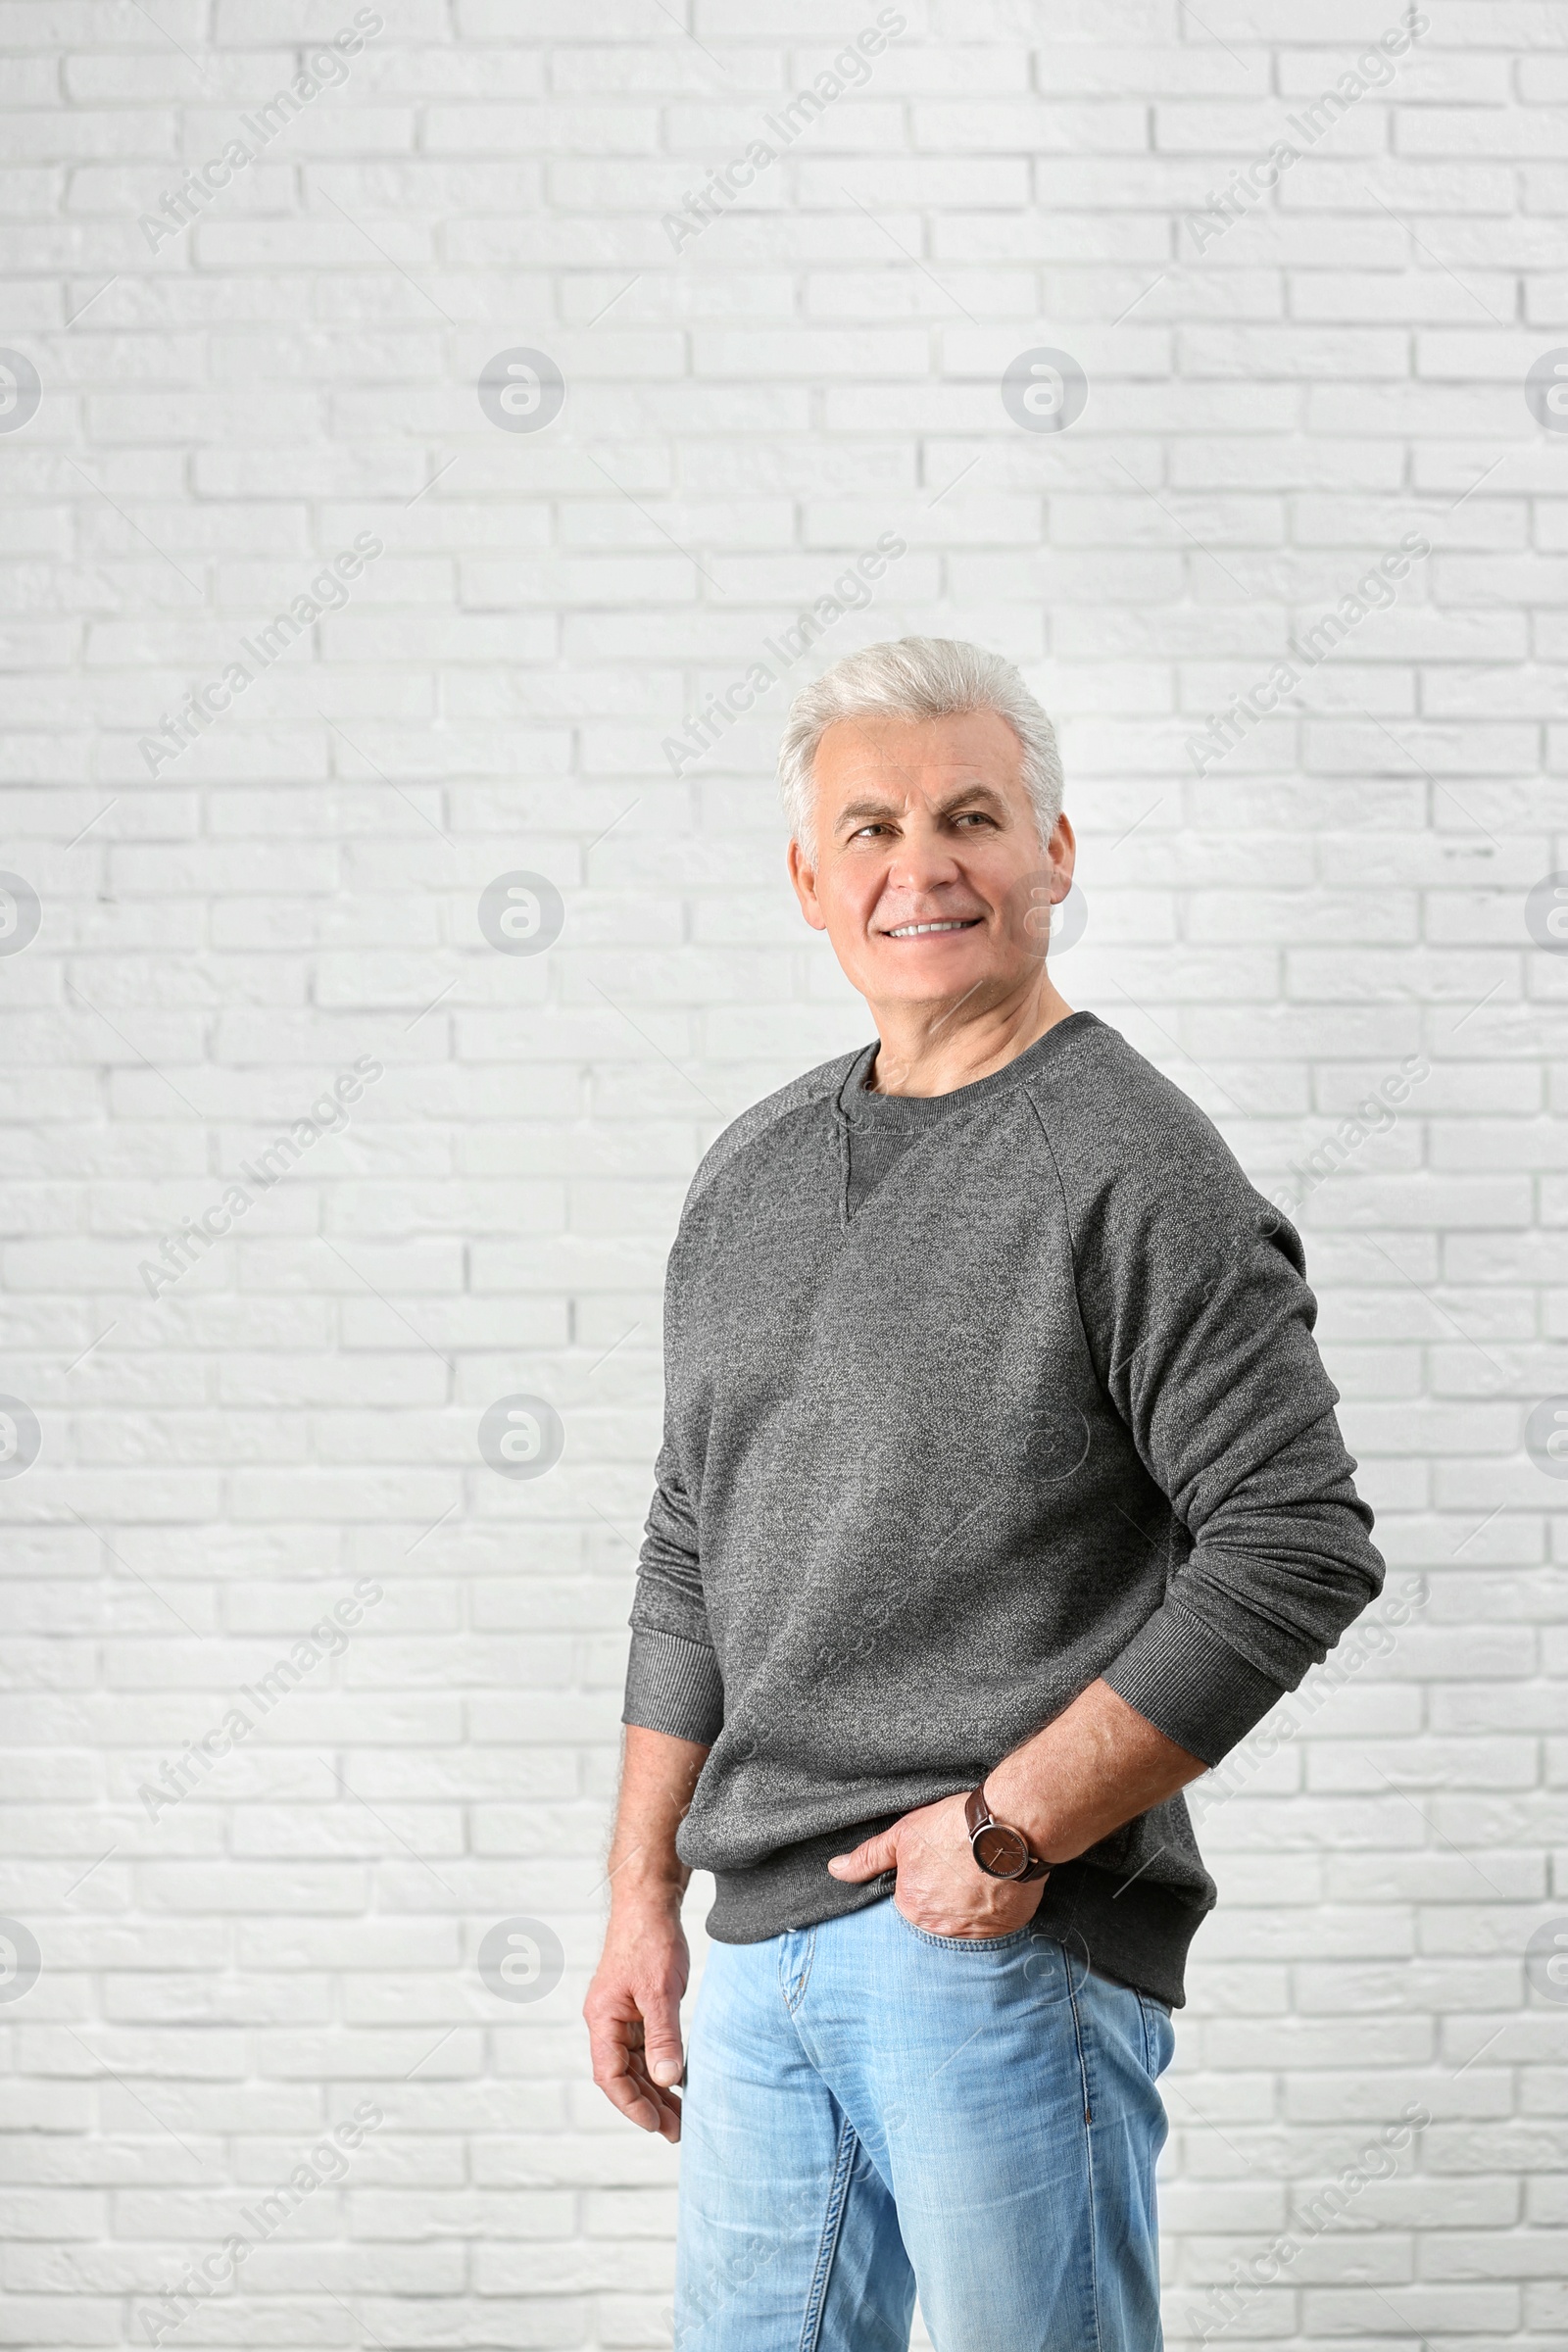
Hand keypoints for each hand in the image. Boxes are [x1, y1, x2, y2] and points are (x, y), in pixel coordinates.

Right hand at [583, 1897, 689, 2141]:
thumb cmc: (650, 1940)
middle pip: (623, 2076)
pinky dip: (660, 2068)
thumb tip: (666, 2081)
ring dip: (655, 2091)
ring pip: (635, 2065)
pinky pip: (646, 2049)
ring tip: (681, 2118)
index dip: (631, 2104)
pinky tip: (680, 2083)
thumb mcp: (660, 1991)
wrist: (650, 1903)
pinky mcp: (638, 2009)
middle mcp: (607, 2021)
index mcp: (603, 2018)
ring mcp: (622, 2016)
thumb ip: (664, 2037)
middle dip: (648, 2105)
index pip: (610, 2075)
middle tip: (678, 2131)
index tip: (656, 2125)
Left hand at [827, 1793, 1045, 1939]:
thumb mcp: (903, 1834)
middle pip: (935, 1916)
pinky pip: (992, 1926)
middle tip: (957, 1868)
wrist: (1009, 1827)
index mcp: (912, 1907)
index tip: (936, 1865)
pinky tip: (994, 1884)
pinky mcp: (1004, 1929)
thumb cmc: (954, 1827)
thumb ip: (869, 1858)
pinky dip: (992, 1908)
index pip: (907, 1903)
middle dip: (943, 1896)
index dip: (921, 1881)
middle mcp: (941, 1929)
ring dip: (967, 1905)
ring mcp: (975, 1933)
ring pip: (964, 1922)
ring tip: (976, 1873)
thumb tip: (836, 1869)